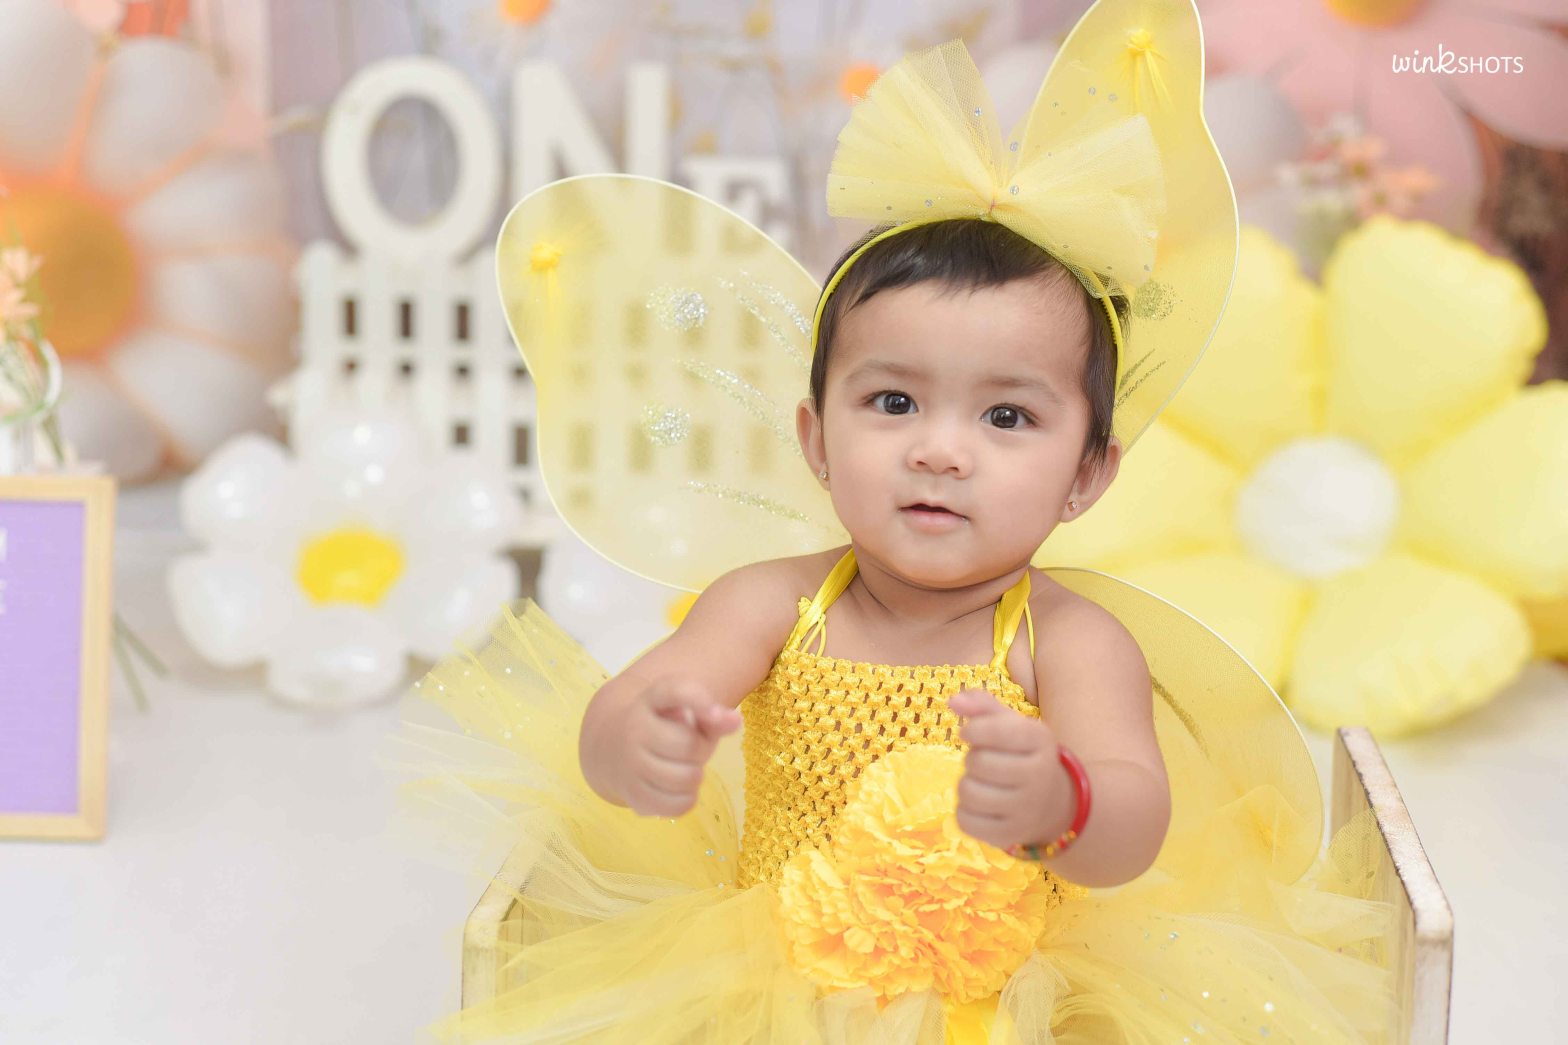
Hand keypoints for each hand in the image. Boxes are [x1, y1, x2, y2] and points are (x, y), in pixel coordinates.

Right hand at [618, 678, 742, 817]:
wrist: (611, 746)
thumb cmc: (662, 726)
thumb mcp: (685, 711)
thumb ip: (712, 714)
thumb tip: (735, 721)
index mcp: (651, 700)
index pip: (675, 691)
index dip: (700, 701)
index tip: (723, 714)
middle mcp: (634, 729)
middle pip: (690, 746)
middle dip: (702, 749)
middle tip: (693, 748)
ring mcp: (630, 765)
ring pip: (687, 779)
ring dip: (695, 776)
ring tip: (683, 766)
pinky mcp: (632, 796)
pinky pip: (679, 806)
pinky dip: (686, 799)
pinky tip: (676, 787)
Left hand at [947, 688, 1067, 851]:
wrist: (1052, 804)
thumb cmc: (1022, 756)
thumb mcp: (1011, 725)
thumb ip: (982, 706)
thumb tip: (953, 700)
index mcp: (1041, 740)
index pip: (995, 730)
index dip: (973, 729)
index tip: (970, 732)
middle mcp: (1039, 775)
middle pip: (977, 762)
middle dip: (972, 759)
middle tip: (985, 763)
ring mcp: (1026, 810)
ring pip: (968, 792)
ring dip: (966, 784)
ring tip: (983, 783)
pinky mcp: (1009, 836)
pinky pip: (965, 820)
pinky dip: (964, 811)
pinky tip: (982, 806)